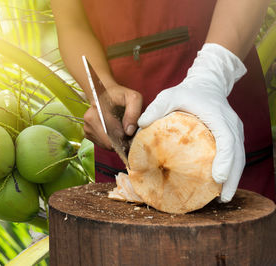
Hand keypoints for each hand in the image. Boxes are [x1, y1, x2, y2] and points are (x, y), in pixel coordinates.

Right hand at [84, 84, 142, 149]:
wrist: (105, 93)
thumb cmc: (120, 95)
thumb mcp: (132, 98)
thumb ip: (134, 112)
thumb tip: (129, 131)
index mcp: (97, 111)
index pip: (112, 136)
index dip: (125, 139)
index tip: (131, 133)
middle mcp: (89, 120)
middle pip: (108, 144)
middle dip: (120, 142)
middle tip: (128, 133)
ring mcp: (86, 128)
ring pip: (105, 146)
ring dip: (116, 142)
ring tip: (121, 130)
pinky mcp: (87, 133)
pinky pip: (101, 144)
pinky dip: (110, 142)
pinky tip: (114, 132)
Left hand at [138, 43, 246, 202]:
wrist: (206, 84)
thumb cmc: (186, 92)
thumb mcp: (169, 95)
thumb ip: (156, 108)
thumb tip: (140, 124)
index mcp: (218, 116)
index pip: (227, 140)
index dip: (225, 159)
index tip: (218, 177)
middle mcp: (231, 124)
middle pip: (238, 154)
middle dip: (232, 177)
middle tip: (223, 197)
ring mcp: (235, 130)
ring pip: (239, 157)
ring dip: (233, 178)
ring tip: (223, 197)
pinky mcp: (233, 135)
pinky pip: (235, 155)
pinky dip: (230, 170)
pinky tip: (220, 184)